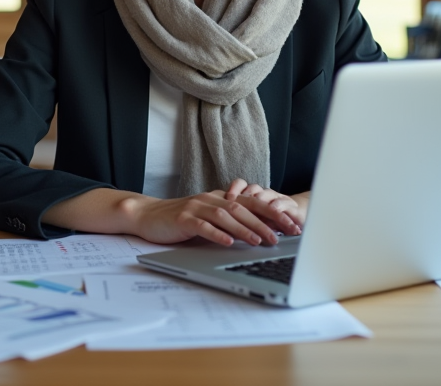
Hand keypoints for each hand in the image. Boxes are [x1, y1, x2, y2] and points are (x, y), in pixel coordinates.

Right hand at [118, 191, 281, 247]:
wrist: (148, 215)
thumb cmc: (180, 220)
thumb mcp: (208, 218)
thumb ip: (229, 221)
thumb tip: (259, 234)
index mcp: (220, 198)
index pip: (252, 203)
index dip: (273, 212)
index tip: (292, 224)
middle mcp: (211, 199)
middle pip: (243, 208)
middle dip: (266, 221)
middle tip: (285, 234)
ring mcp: (196, 208)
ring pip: (226, 216)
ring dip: (245, 229)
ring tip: (261, 241)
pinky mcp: (183, 219)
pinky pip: (203, 226)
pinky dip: (217, 234)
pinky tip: (228, 243)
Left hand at [223, 179, 308, 235]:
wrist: (297, 216)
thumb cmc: (271, 219)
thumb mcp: (254, 218)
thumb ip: (240, 218)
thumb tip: (222, 223)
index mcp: (253, 194)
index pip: (241, 184)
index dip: (234, 189)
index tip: (227, 198)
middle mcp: (264, 193)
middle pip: (253, 189)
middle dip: (244, 195)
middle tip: (234, 201)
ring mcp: (277, 198)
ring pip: (267, 194)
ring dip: (260, 200)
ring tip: (252, 205)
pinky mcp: (291, 206)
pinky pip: (283, 203)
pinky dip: (278, 206)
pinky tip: (273, 210)